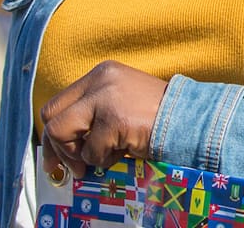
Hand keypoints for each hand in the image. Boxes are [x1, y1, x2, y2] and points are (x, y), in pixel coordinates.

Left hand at [39, 60, 168, 181]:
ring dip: (80, 155)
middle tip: (72, 168)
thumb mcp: (120, 104)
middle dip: (57, 148)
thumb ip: (92, 113)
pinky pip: (91, 152)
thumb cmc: (157, 118)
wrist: (192, 121)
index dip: (53, 134)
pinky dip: (105, 160)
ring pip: (61, 133)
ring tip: (104, 158)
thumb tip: (60, 145)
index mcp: (101, 74)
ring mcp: (106, 98)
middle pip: (51, 116)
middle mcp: (100, 79)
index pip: (57, 104)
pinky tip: (125, 152)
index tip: (57, 157)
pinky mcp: (114, 119)